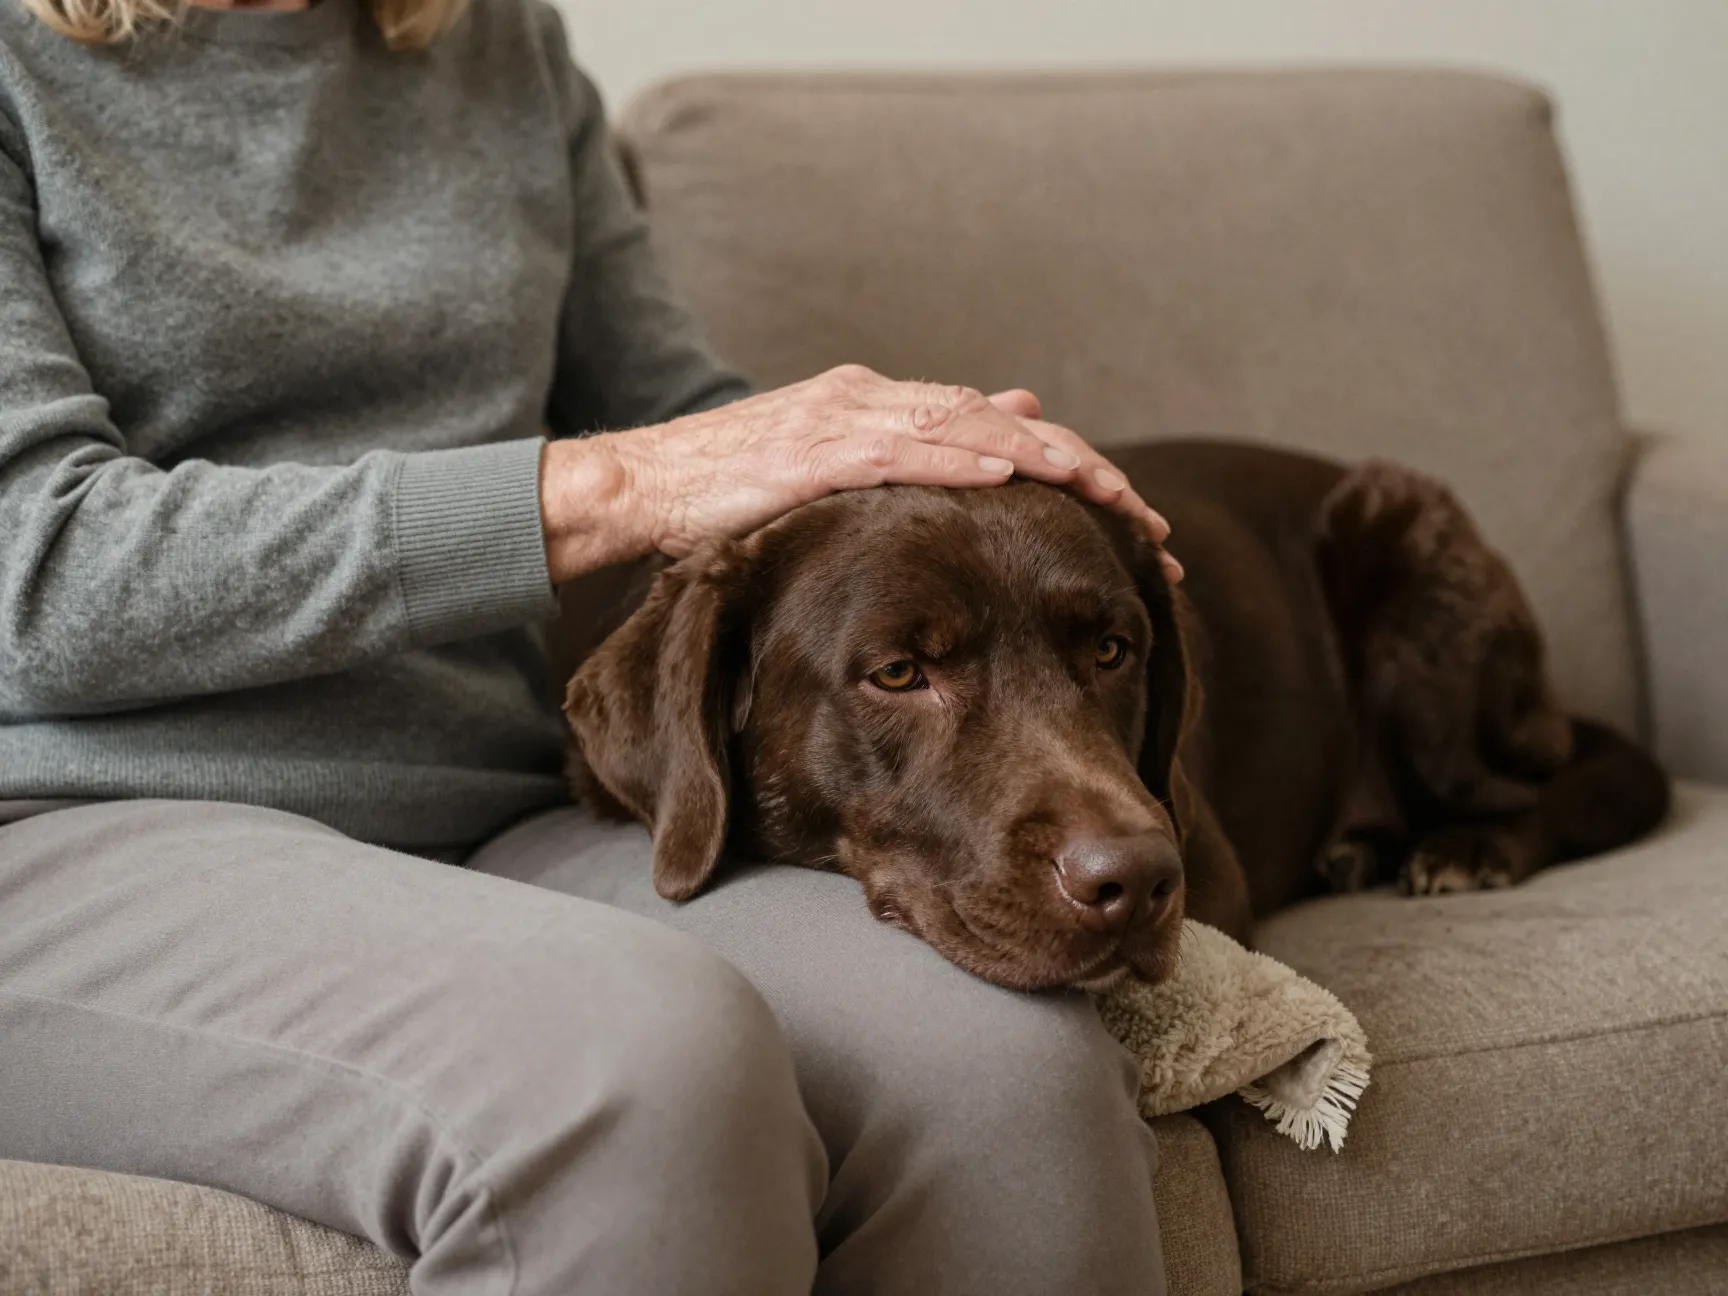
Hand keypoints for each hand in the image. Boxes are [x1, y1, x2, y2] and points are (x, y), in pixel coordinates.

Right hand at [540, 365, 1178, 582]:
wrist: (638, 487)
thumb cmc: (727, 495)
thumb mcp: (827, 482)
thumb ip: (906, 461)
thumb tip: (1002, 430)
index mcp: (882, 410)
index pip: (996, 432)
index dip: (1067, 471)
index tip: (1125, 518)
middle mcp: (877, 400)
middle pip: (1006, 427)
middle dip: (1085, 474)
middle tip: (1150, 527)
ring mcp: (851, 417)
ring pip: (974, 431)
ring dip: (1051, 467)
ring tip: (1116, 506)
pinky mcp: (820, 448)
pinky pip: (909, 452)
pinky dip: (966, 461)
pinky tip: (1018, 480)